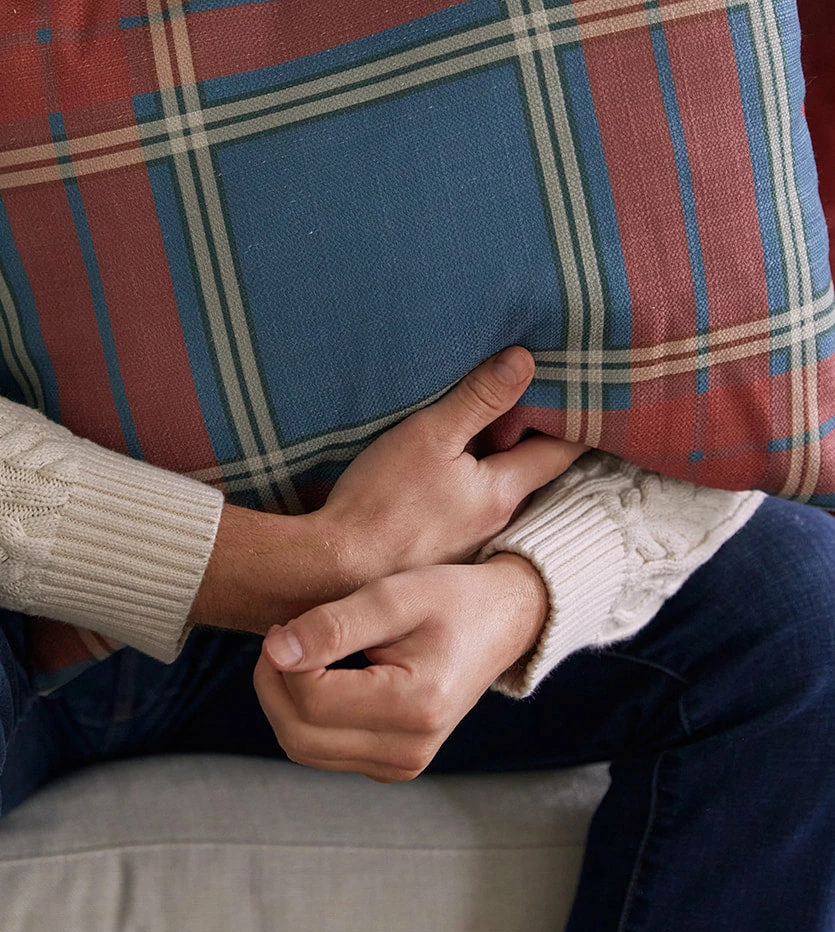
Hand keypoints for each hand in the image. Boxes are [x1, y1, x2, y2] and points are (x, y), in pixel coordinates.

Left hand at [253, 554, 547, 782]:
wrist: (501, 624)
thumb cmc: (452, 600)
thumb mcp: (394, 596)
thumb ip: (333, 625)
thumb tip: (274, 651)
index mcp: (416, 706)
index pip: (312, 699)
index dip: (282, 661)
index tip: (284, 624)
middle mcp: (409, 750)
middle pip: (298, 734)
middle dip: (273, 685)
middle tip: (281, 638)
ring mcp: (402, 765)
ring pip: (303, 747)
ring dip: (285, 701)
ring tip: (301, 653)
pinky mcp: (392, 766)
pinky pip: (322, 750)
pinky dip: (306, 716)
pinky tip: (322, 676)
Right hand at [307, 345, 583, 584]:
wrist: (332, 571)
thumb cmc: (381, 503)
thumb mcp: (430, 436)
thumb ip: (478, 398)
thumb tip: (525, 360)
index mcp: (501, 492)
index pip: (559, 452)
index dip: (579, 423)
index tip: (598, 402)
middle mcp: (495, 522)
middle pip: (530, 474)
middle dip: (539, 442)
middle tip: (549, 404)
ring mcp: (466, 543)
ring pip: (495, 494)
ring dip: (500, 466)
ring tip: (496, 431)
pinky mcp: (436, 553)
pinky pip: (465, 512)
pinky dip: (469, 488)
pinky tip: (449, 476)